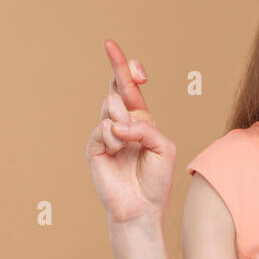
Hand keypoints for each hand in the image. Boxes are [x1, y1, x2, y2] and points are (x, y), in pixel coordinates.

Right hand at [85, 40, 174, 226]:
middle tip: (117, 53)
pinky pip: (102, 129)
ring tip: (128, 141)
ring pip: (110, 106)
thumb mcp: (164, 148)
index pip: (130, 88)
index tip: (119, 51)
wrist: (142, 207)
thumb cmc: (156, 180)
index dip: (126, 68)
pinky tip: (117, 151)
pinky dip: (113, 138)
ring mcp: (106, 135)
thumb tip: (117, 123)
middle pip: (117, 87)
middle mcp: (122, 124)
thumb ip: (146, 129)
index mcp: (140, 121)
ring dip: (124, 119)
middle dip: (120, 68)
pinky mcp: (94, 148)